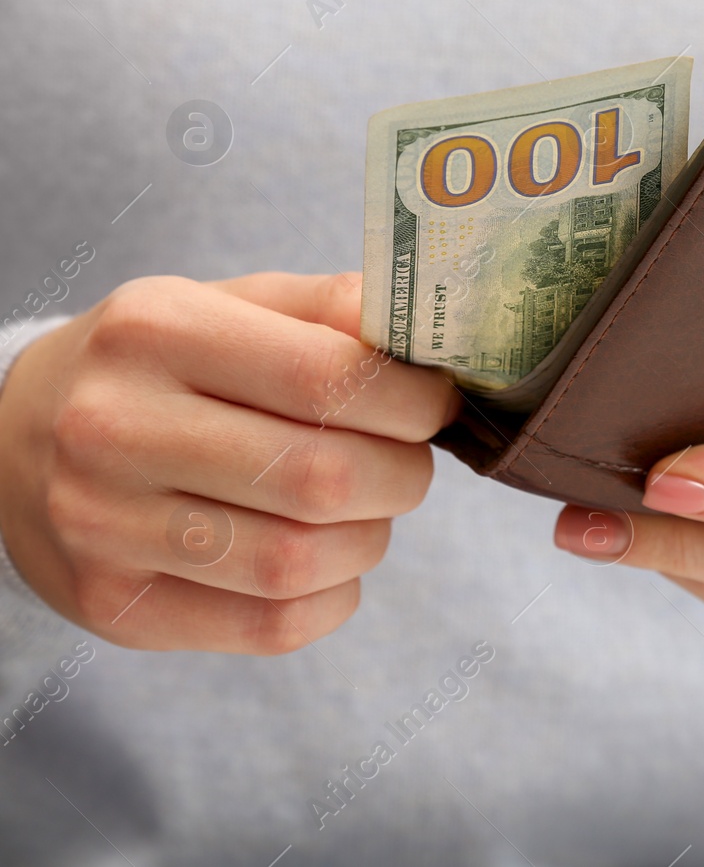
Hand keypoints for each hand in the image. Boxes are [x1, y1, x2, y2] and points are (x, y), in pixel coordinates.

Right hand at [0, 273, 456, 652]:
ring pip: (299, 563)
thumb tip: (430, 334)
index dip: (411, 400)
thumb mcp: (227, 303)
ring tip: (364, 511)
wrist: (7, 440)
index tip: (433, 404)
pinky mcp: (116, 606)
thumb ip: (329, 309)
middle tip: (407, 463)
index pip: (327, 377)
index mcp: (155, 330)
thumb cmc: (156, 366)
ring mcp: (105, 527)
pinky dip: (333, 598)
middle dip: (402, 476)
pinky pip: (272, 627)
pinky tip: (327, 563)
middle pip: (322, 478)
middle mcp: (114, 428)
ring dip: (370, 541)